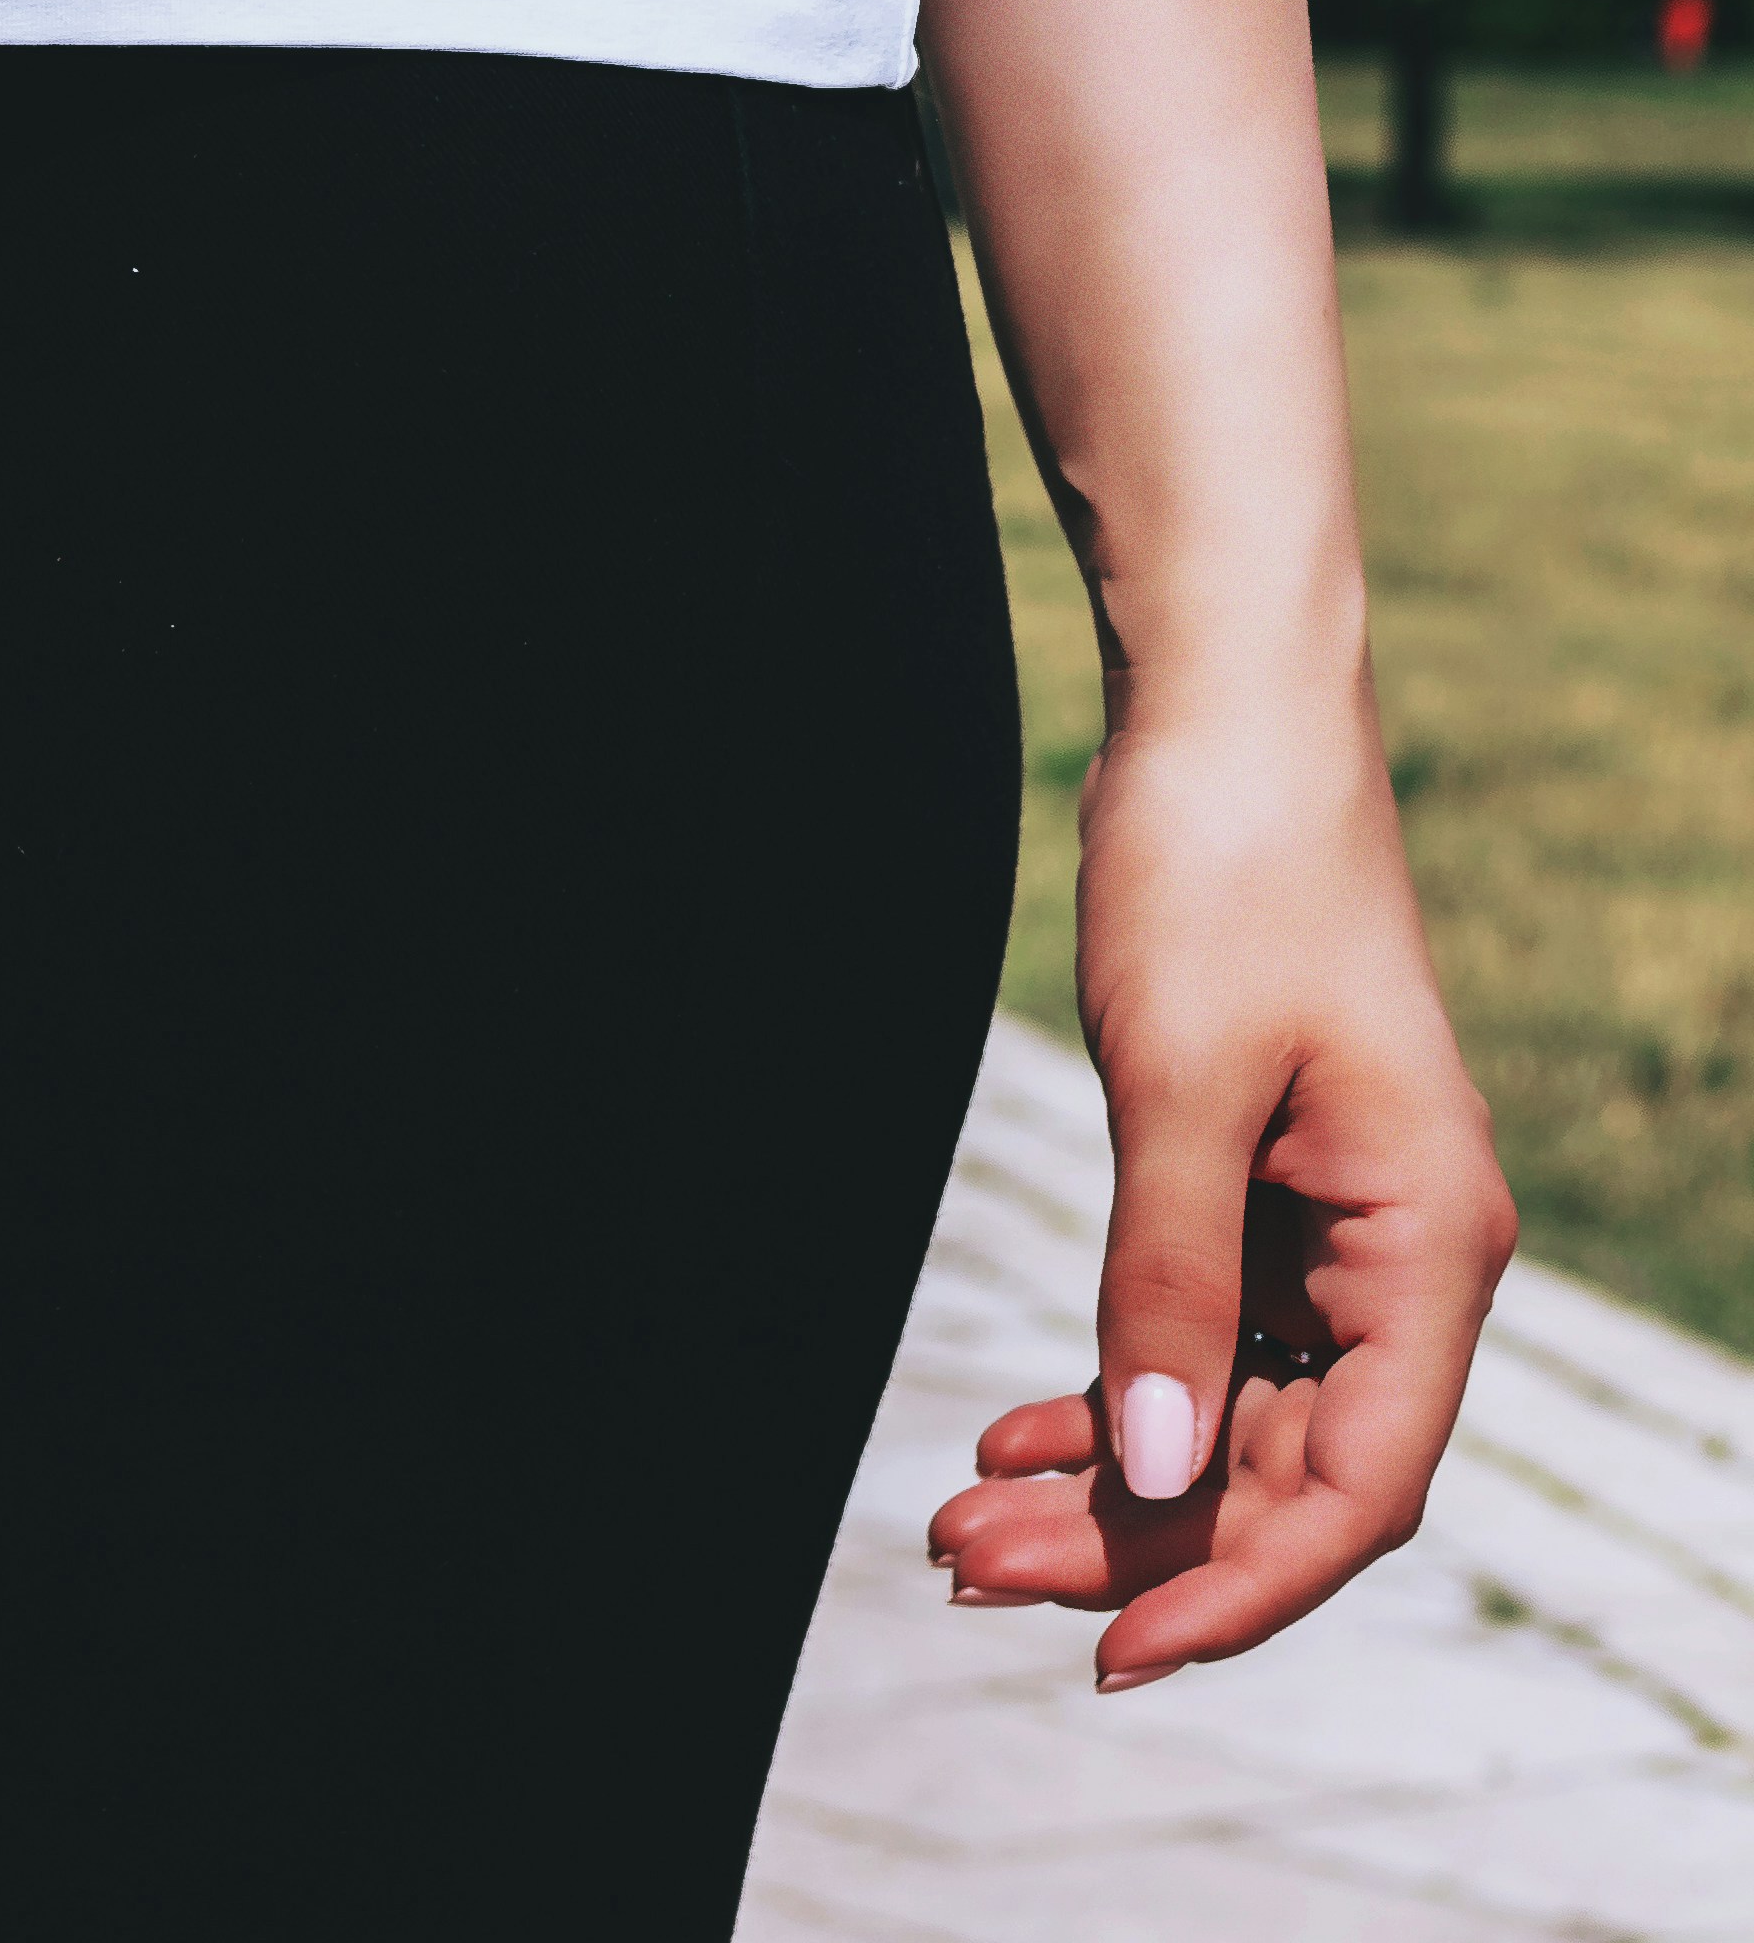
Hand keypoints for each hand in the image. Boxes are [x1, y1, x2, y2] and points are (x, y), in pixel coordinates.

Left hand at [926, 702, 1513, 1685]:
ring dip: (1108, 1484)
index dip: (1239, 1587)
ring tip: (957, 1530)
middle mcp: (1403, 1264)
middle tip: (961, 1576)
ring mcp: (1335, 1237)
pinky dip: (1112, 1396)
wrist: (1225, 734)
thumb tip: (1153, 1471)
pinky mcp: (1263, 1197)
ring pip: (1228, 1417)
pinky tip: (1013, 1438)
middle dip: (1132, 1542)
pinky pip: (1201, 1342)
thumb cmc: (1225, 882)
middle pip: (1278, 1467)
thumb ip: (1164, 1279)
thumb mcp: (1179, 1088)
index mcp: (1429, 1251)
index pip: (1354, 1485)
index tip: (1109, 1654)